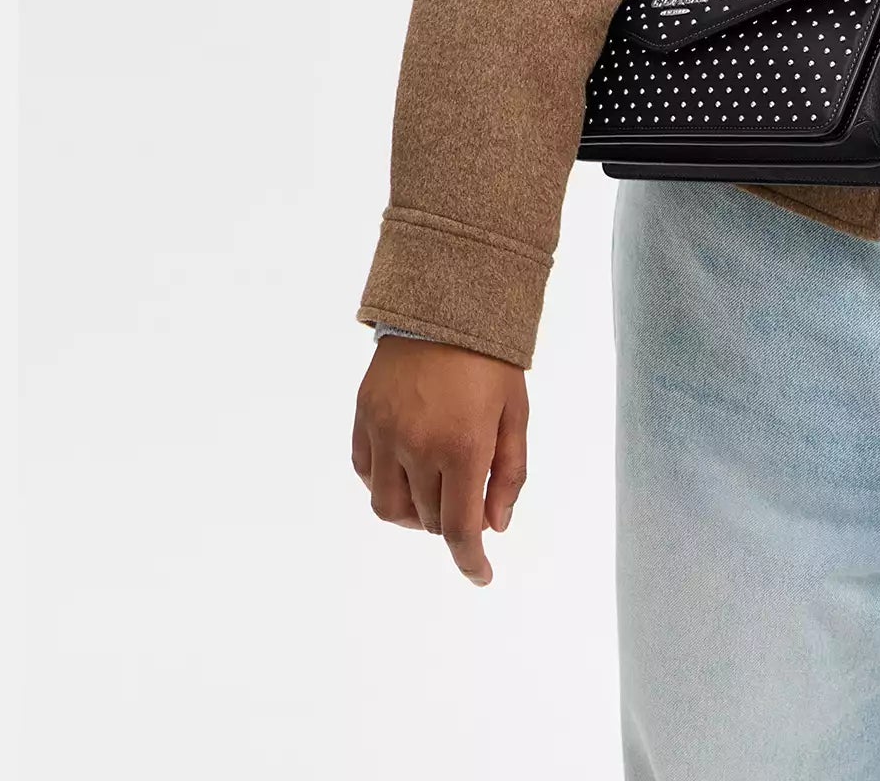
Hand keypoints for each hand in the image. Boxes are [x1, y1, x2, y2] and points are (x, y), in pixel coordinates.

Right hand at [352, 336, 528, 585]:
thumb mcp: (516, 413)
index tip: (481, 575)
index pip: (459, 528)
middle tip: (469, 499)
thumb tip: (495, 526)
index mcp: (464, 447)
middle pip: (428, 518)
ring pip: (389, 507)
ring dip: (414, 514)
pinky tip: (405, 472)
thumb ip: (509, 473)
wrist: (446, 304)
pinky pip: (364, 474)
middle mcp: (418, 447)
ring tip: (434, 493)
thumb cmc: (490, 360)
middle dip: (450, 521)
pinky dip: (384, 485)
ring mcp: (385, 434)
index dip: (470, 561)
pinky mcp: (364, 419)